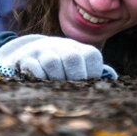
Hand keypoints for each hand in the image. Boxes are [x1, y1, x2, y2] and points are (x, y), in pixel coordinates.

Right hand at [0, 34, 117, 80]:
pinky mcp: (25, 58)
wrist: (33, 54)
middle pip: (72, 58)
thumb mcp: (82, 70)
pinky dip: (38, 78)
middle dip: (74, 78)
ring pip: (51, 62)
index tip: (87, 84)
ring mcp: (42, 50)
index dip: (91, 74)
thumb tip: (111, 85)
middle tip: (72, 89)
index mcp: (80, 49)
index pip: (91, 56)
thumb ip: (97, 79)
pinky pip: (32, 68)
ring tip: (55, 86)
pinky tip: (41, 83)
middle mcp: (62, 46)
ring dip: (54, 78)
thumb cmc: (65, 70)